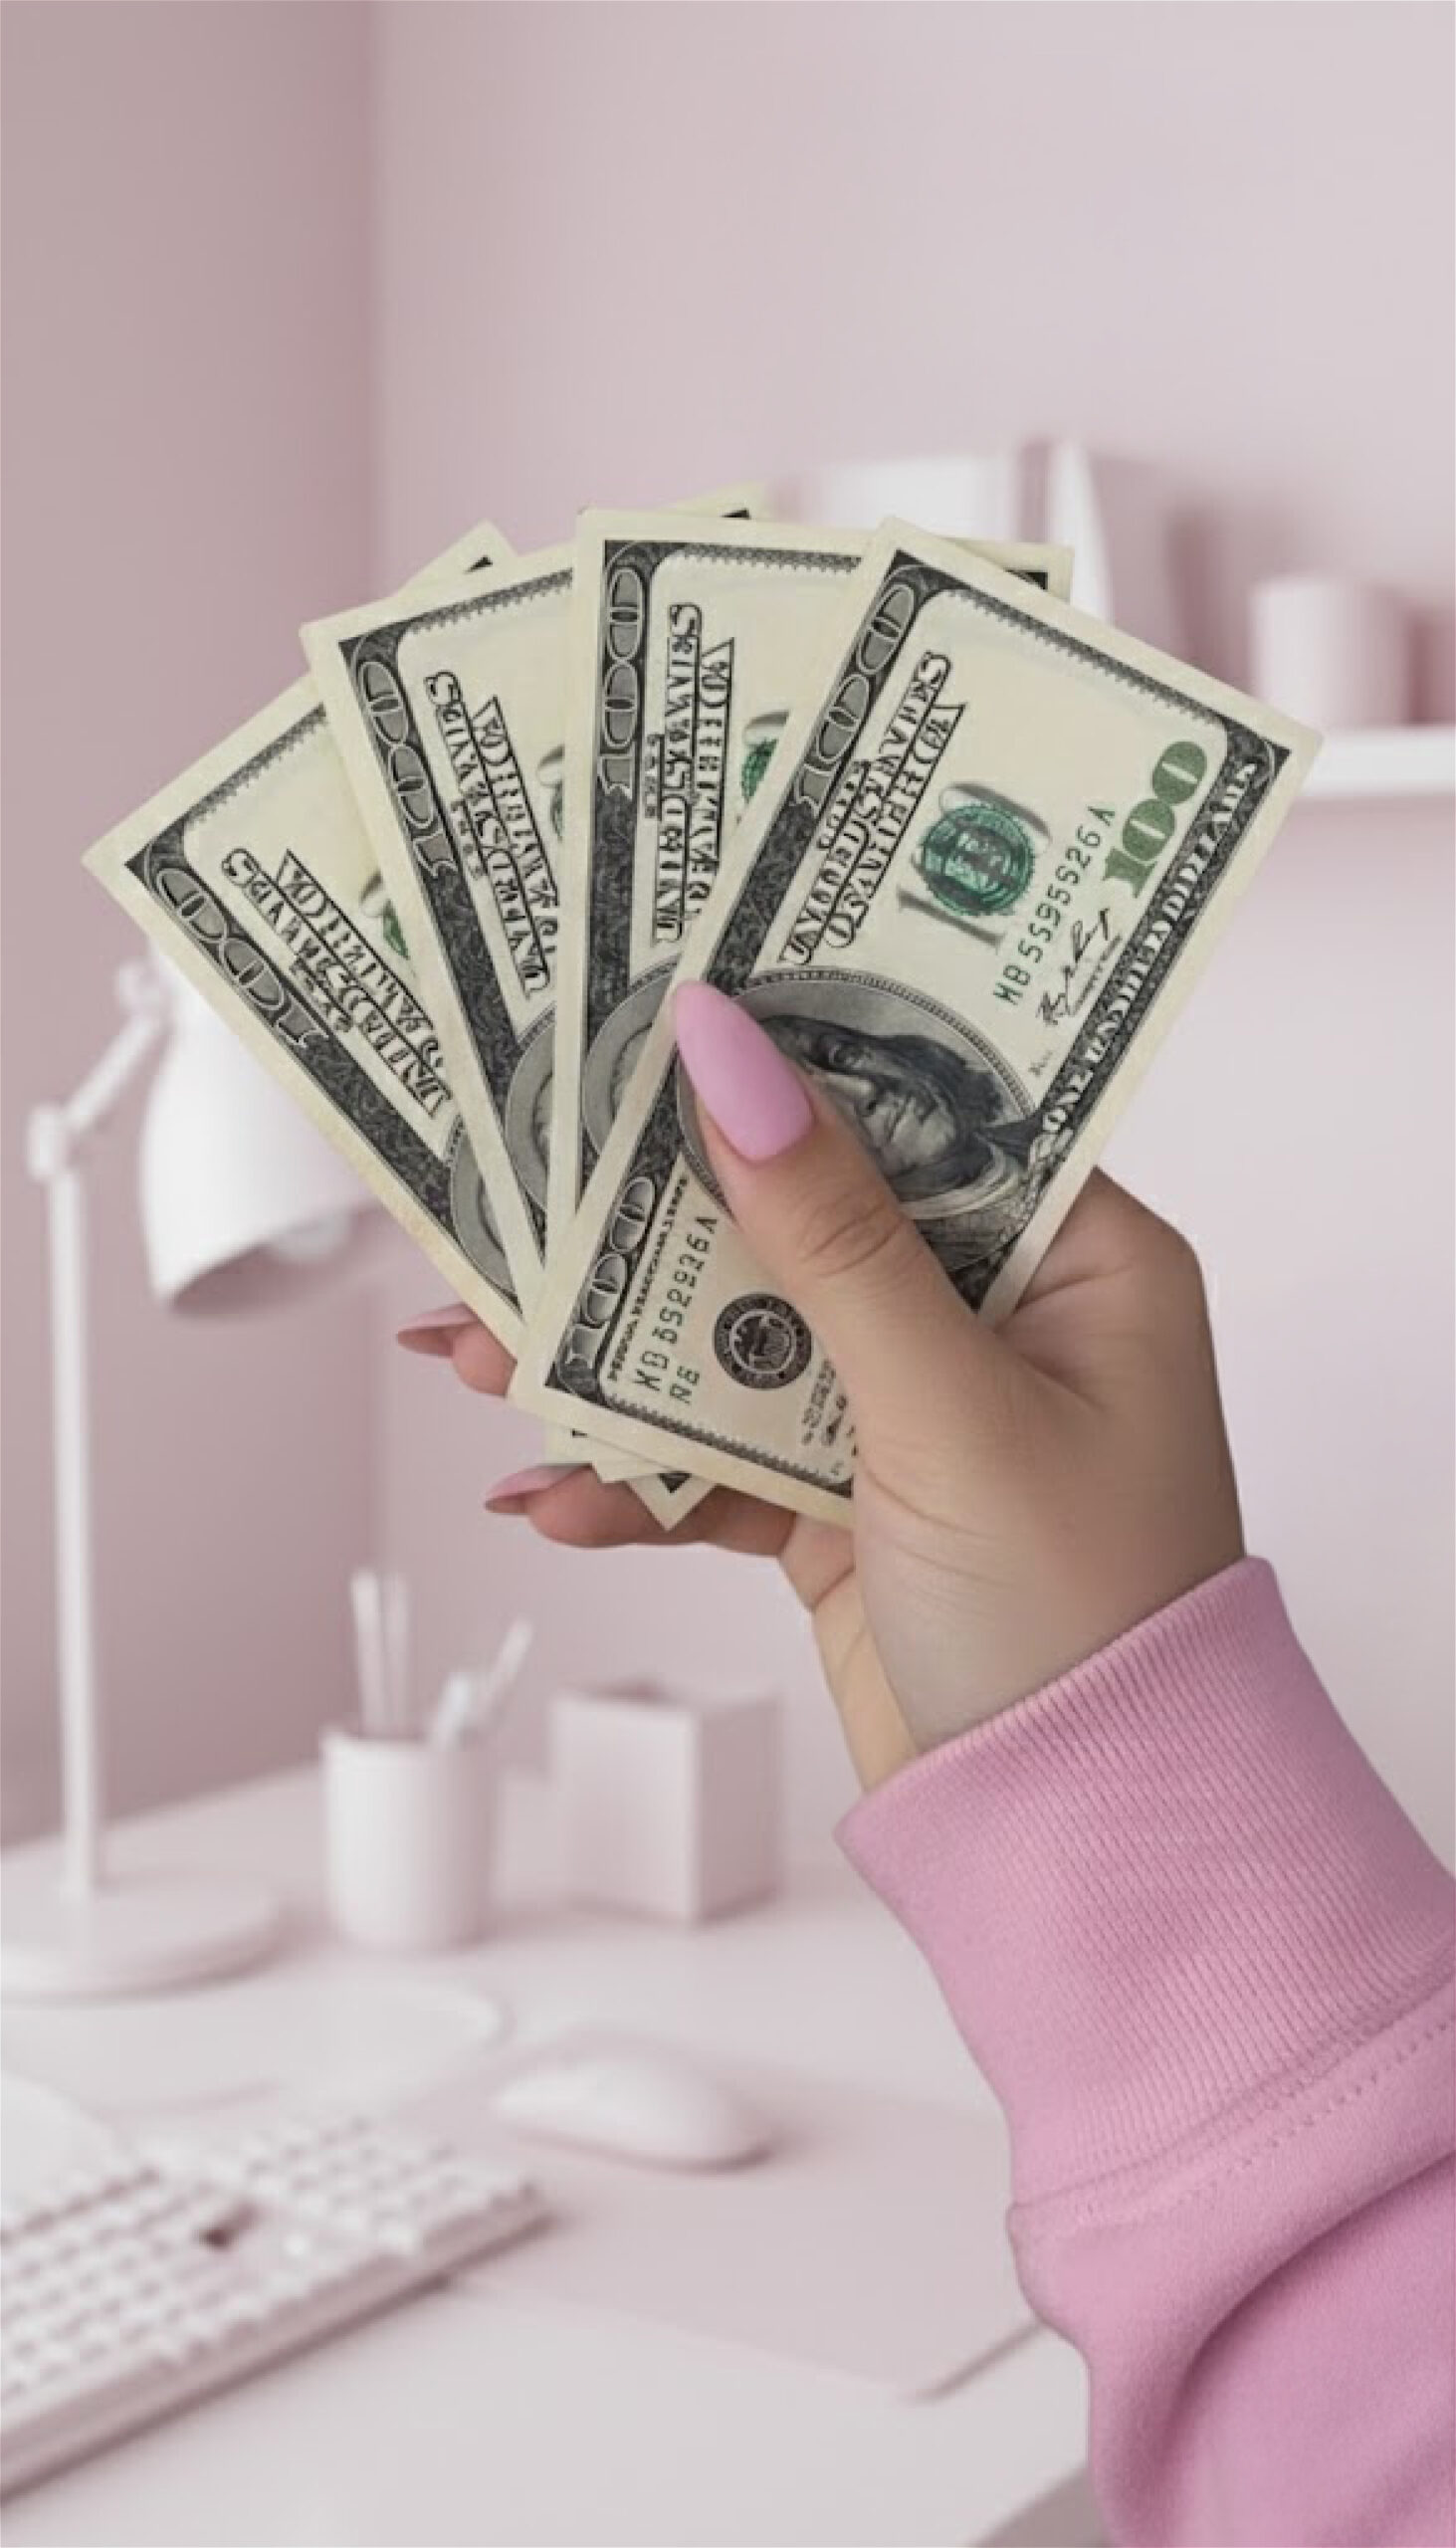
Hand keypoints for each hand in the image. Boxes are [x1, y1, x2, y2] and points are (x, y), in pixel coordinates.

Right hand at [398, 986, 1243, 1790]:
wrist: (1080, 1845)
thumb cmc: (1085, 1626)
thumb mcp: (950, 1409)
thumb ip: (832, 1237)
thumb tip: (736, 1058)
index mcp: (1085, 1261)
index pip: (932, 1101)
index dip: (803, 1047)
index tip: (670, 999)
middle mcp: (1005, 1320)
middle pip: (804, 1215)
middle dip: (655, 1216)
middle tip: (518, 1179)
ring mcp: (920, 1415)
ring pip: (739, 1339)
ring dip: (609, 1356)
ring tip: (472, 1350)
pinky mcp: (851, 1508)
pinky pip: (723, 1458)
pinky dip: (639, 1477)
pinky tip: (552, 1495)